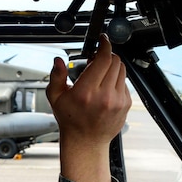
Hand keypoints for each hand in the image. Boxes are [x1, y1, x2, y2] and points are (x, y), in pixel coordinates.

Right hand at [47, 34, 130, 181]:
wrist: (86, 141)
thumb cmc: (70, 120)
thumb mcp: (56, 97)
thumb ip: (57, 76)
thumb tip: (59, 61)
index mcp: (87, 92)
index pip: (104, 59)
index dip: (105, 45)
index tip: (103, 40)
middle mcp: (105, 95)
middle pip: (115, 61)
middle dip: (107, 56)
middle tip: (97, 60)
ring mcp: (117, 100)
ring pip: (122, 70)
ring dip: (112, 66)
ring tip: (101, 74)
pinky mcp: (125, 104)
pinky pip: (125, 83)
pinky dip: (116, 80)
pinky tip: (106, 87)